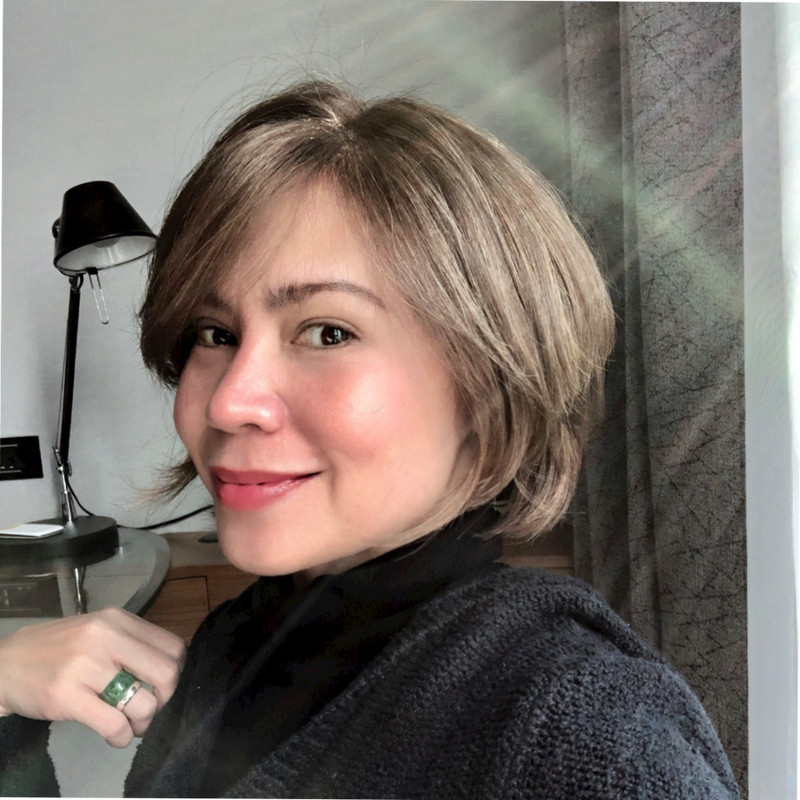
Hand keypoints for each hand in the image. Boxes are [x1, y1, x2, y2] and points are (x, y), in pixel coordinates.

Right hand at [0, 608, 185, 746]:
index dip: (176, 672)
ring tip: (131, 725)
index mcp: (118, 620)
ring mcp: (85, 666)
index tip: (161, 686)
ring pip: (144, 703)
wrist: (6, 664)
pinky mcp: (66, 696)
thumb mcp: (99, 631)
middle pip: (167, 673)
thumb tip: (170, 670)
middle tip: (149, 708)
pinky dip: (121, 737)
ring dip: (143, 723)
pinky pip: (113, 724)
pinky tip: (115, 736)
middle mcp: (105, 637)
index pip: (173, 646)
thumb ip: (131, 643)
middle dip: (165, 699)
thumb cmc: (59, 649)